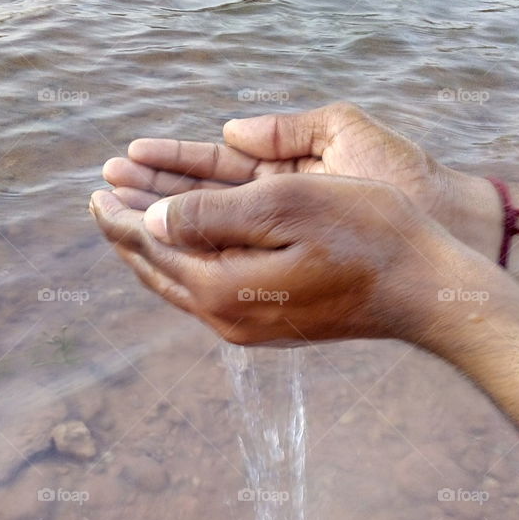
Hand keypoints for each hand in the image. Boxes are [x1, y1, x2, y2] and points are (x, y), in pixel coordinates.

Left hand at [90, 173, 494, 345]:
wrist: (422, 289)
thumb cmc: (364, 234)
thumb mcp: (285, 206)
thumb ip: (212, 214)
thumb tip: (153, 218)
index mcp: (223, 288)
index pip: (152, 246)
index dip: (121, 217)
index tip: (96, 192)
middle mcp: (227, 318)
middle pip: (159, 271)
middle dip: (128, 234)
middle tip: (101, 203)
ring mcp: (249, 326)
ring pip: (181, 284)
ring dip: (153, 250)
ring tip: (131, 224)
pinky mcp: (270, 324)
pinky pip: (207, 292)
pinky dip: (185, 265)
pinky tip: (186, 251)